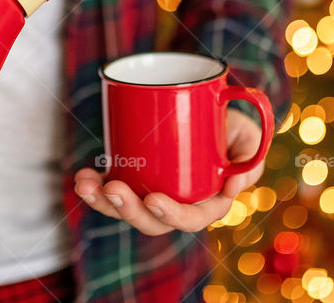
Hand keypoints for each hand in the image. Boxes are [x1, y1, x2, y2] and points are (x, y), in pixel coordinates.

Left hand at [74, 110, 265, 235]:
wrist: (212, 113)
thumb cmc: (234, 129)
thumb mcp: (250, 138)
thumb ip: (250, 157)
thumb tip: (231, 186)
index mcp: (208, 202)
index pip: (191, 219)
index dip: (172, 215)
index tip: (154, 199)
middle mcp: (177, 204)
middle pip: (151, 220)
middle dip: (128, 209)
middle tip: (112, 188)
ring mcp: (152, 193)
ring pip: (125, 209)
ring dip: (101, 201)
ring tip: (85, 183)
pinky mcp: (134, 179)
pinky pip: (110, 191)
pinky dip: (94, 186)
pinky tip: (83, 177)